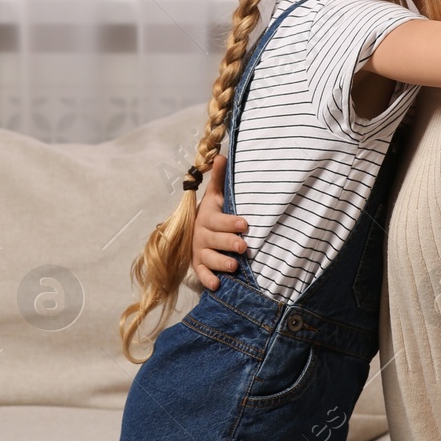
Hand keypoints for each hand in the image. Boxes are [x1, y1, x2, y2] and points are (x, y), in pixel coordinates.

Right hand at [190, 155, 245, 291]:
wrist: (195, 231)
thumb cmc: (212, 213)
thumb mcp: (215, 196)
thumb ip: (218, 178)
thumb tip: (222, 155)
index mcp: (207, 217)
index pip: (218, 220)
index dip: (230, 223)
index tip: (245, 224)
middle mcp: (201, 235)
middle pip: (215, 240)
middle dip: (229, 243)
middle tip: (243, 247)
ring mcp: (199, 251)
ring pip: (209, 258)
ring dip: (220, 262)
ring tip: (234, 266)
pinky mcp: (198, 265)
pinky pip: (201, 274)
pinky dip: (207, 279)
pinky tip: (217, 285)